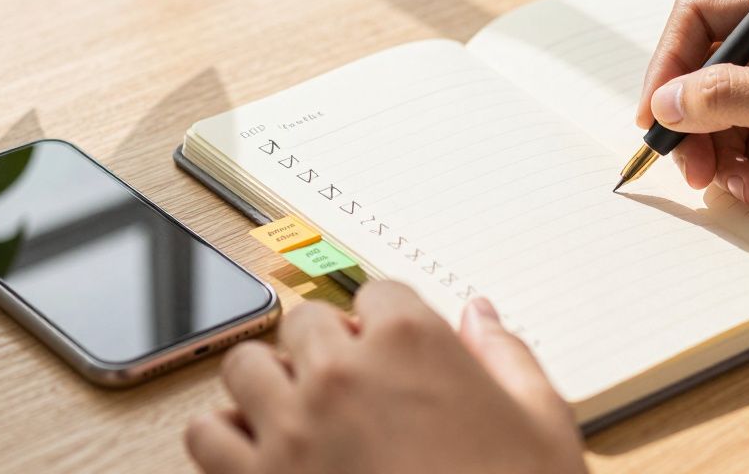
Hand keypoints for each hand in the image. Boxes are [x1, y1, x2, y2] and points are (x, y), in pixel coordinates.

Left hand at [185, 281, 586, 473]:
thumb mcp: (543, 424)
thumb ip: (509, 354)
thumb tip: (481, 313)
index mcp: (412, 342)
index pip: (377, 293)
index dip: (385, 323)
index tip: (389, 349)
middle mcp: (342, 371)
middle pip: (305, 320)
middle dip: (324, 347)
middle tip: (348, 386)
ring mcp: (292, 425)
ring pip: (245, 367)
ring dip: (269, 383)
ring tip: (297, 413)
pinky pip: (205, 435)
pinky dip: (226, 439)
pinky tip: (260, 454)